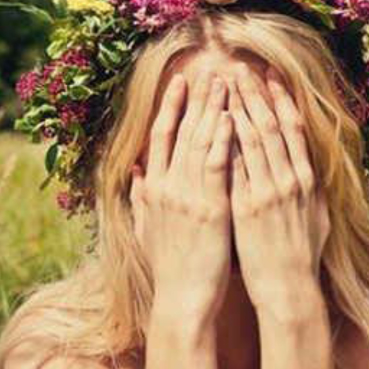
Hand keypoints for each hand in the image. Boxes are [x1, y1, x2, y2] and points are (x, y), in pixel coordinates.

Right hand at [130, 69, 233, 324]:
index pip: (161, 136)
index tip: (181, 82)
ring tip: (225, 82)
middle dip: (197, 98)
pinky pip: (217, 166)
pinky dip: (223, 139)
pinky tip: (231, 117)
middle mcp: (167, 185)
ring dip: (212, 109)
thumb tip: (136, 172)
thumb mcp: (147, 229)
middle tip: (211, 71)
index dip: (171, 106)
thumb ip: (140, 197)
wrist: (181, 298)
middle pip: (182, 131)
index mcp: (154, 188)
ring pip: (200, 141)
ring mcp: (187, 195)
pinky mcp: (210, 208)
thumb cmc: (170, 265)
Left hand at [226, 63, 330, 314]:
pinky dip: (226, 142)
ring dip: (238, 108)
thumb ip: (312, 191)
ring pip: (252, 139)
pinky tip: (216, 121)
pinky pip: (234, 166)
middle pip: (270, 126)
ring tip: (225, 85)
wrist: (289, 288)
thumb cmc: (303, 255)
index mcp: (307, 180)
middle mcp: (289, 180)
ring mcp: (267, 192)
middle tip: (239, 69)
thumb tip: (307, 169)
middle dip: (254, 95)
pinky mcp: (246, 206)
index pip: (292, 129)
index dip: (281, 100)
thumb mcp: (319, 219)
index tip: (270, 76)